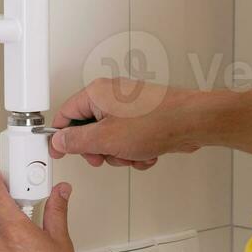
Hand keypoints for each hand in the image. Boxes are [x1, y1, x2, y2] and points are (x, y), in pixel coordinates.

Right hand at [48, 78, 201, 168]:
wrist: (192, 122)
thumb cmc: (157, 122)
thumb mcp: (106, 139)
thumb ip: (77, 141)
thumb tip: (60, 141)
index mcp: (97, 93)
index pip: (66, 114)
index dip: (61, 136)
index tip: (59, 151)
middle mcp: (111, 96)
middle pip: (88, 130)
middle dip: (98, 150)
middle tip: (105, 157)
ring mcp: (128, 108)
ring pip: (110, 139)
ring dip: (120, 154)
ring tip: (133, 154)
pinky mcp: (142, 119)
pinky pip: (128, 140)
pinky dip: (135, 151)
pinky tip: (146, 152)